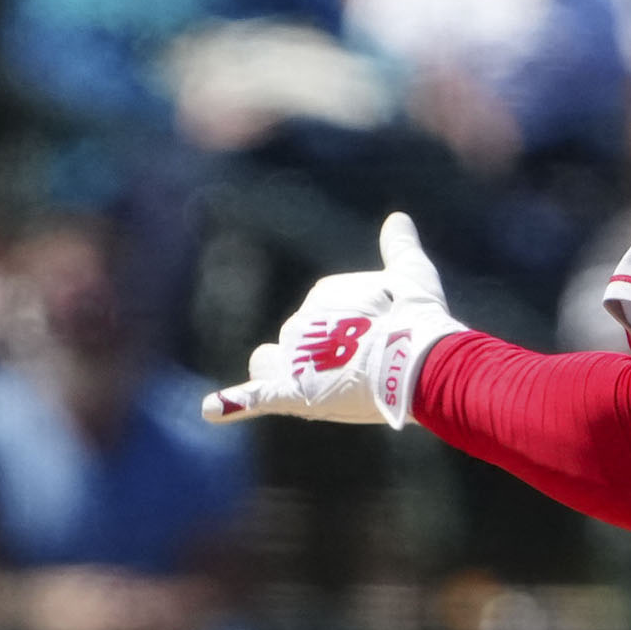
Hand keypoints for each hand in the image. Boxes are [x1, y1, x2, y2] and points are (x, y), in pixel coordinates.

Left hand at [203, 213, 454, 430]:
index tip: (383, 339)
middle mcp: (301, 323)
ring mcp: (296, 359)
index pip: (326, 315)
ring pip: (274, 365)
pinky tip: (212, 411)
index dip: (354, 331)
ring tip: (325, 386)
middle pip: (300, 344)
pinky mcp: (294, 392)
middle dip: (325, 356)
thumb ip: (400, 247)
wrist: (418, 359)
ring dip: (289, 374)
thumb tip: (397, 218)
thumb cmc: (418, 317)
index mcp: (323, 294)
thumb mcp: (412, 275)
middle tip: (368, 368)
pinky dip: (233, 404)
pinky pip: (258, 396)